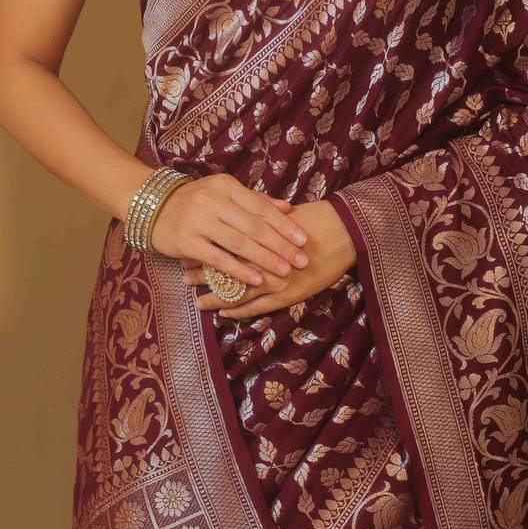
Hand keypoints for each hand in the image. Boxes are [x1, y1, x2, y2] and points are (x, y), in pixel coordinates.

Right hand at [148, 171, 309, 287]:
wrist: (152, 207)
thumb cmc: (195, 201)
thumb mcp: (224, 193)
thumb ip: (255, 200)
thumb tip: (288, 208)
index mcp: (226, 187)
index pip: (261, 207)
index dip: (284, 225)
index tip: (303, 240)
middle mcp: (213, 200)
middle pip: (254, 226)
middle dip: (281, 245)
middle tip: (302, 260)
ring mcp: (198, 220)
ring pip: (238, 242)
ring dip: (265, 258)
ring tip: (285, 271)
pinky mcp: (186, 241)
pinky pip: (217, 258)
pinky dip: (238, 269)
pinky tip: (256, 278)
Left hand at [180, 199, 356, 318]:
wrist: (345, 233)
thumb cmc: (313, 220)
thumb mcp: (280, 215)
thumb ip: (257, 220)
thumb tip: (234, 217)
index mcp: (257, 237)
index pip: (221, 246)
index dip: (202, 251)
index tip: (185, 253)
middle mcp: (262, 259)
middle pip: (223, 269)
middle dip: (202, 274)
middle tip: (183, 277)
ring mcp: (273, 280)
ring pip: (235, 293)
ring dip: (214, 298)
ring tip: (197, 301)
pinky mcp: (286, 296)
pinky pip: (255, 307)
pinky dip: (237, 311)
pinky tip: (224, 313)